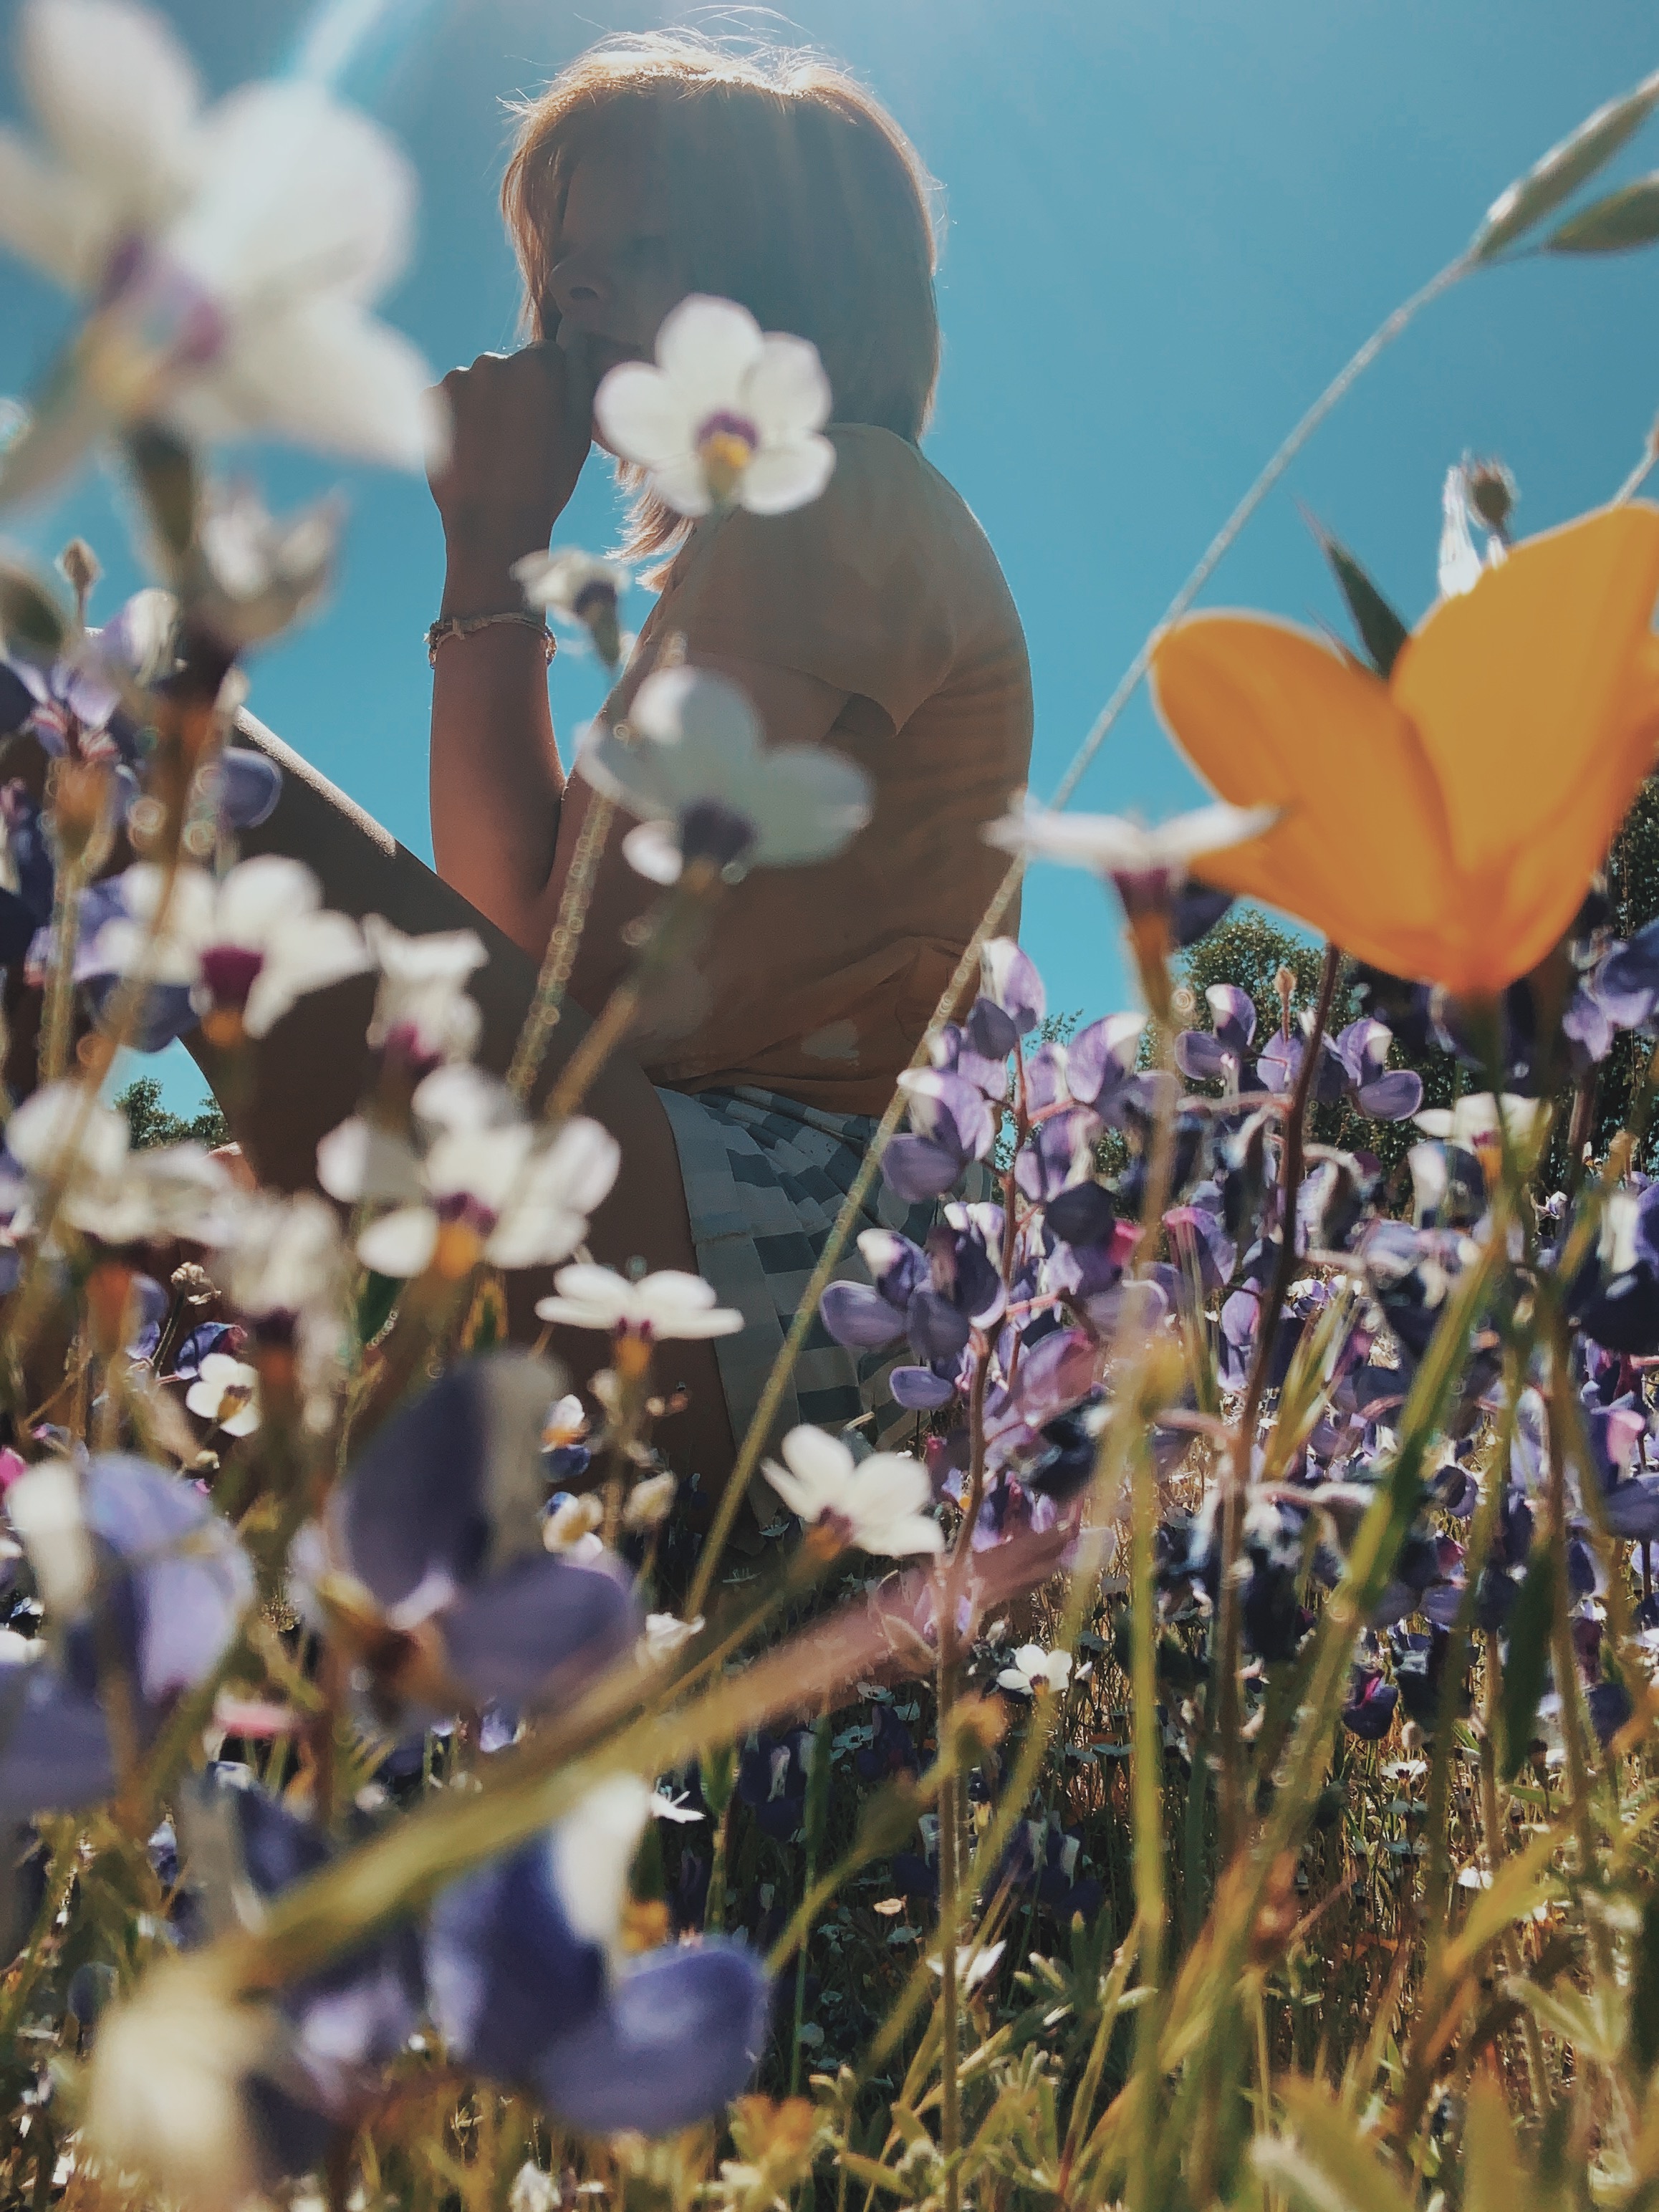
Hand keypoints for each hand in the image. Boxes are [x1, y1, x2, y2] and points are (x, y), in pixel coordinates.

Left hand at [428, 341, 592, 611]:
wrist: (493, 526)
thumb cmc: (546, 484)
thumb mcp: (579, 435)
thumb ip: (579, 383)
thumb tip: (572, 351)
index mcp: (538, 365)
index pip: (545, 357)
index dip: (547, 390)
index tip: (544, 420)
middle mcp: (494, 361)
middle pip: (507, 367)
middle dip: (511, 394)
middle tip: (516, 441)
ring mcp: (457, 378)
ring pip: (475, 384)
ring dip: (482, 406)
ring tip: (490, 451)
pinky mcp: (428, 398)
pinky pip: (448, 401)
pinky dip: (456, 420)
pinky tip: (468, 452)